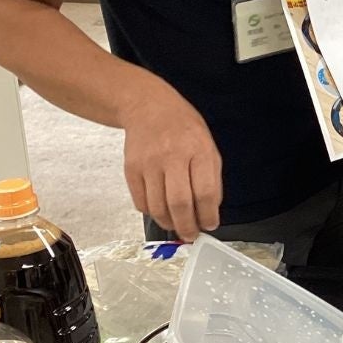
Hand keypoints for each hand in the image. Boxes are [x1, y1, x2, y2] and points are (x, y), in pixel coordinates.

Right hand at [121, 83, 222, 241]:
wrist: (149, 107)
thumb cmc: (183, 128)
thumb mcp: (208, 146)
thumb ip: (211, 178)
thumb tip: (210, 211)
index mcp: (199, 150)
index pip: (205, 192)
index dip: (208, 215)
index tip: (210, 225)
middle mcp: (173, 157)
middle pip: (179, 203)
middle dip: (187, 226)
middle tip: (191, 235)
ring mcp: (149, 163)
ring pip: (158, 207)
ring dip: (169, 223)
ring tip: (177, 225)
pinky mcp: (131, 169)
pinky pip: (141, 202)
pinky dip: (152, 212)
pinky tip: (161, 210)